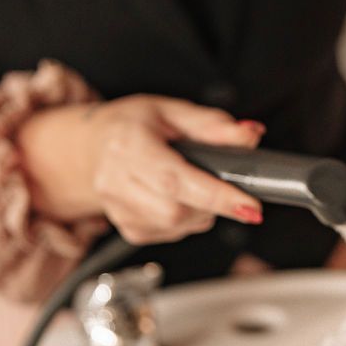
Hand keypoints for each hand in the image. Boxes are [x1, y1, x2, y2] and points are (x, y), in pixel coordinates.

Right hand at [87, 95, 265, 244]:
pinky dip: (186, 220)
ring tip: (194, 185)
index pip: (175, 179)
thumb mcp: (174, 111)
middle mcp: (116, 179)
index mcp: (128, 144)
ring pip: (175, 226)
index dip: (216, 196)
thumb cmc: (133, 125)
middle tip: (218, 184)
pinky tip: (178, 198)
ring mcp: (117, 208)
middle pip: (176, 211)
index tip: (249, 206)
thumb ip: (214, 125)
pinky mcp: (126, 228)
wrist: (96, 144)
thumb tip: (249, 135)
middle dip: (210, 202)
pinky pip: (170, 234)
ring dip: (199, 212)